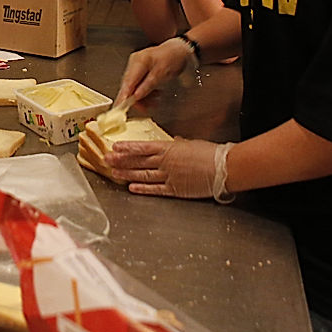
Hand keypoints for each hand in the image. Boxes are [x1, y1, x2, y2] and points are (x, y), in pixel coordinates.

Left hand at [107, 138, 234, 200]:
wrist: (224, 167)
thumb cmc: (211, 153)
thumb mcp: (191, 144)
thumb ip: (179, 144)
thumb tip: (174, 142)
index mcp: (169, 148)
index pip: (143, 147)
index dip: (127, 147)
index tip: (115, 146)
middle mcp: (166, 162)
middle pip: (139, 161)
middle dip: (121, 160)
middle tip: (107, 160)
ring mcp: (169, 176)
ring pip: (143, 174)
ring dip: (127, 174)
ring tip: (114, 173)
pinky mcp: (175, 189)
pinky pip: (156, 189)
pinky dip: (143, 189)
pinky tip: (132, 187)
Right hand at [115, 36, 196, 105]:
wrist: (179, 50)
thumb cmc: (173, 57)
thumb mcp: (163, 73)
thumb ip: (148, 85)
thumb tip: (135, 96)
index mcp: (138, 61)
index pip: (127, 82)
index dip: (123, 95)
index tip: (121, 107)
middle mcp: (134, 63)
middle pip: (128, 85)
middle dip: (136, 98)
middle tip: (145, 108)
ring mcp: (136, 67)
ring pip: (134, 87)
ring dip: (143, 97)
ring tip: (155, 102)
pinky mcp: (139, 71)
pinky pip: (139, 85)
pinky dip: (146, 92)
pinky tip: (154, 95)